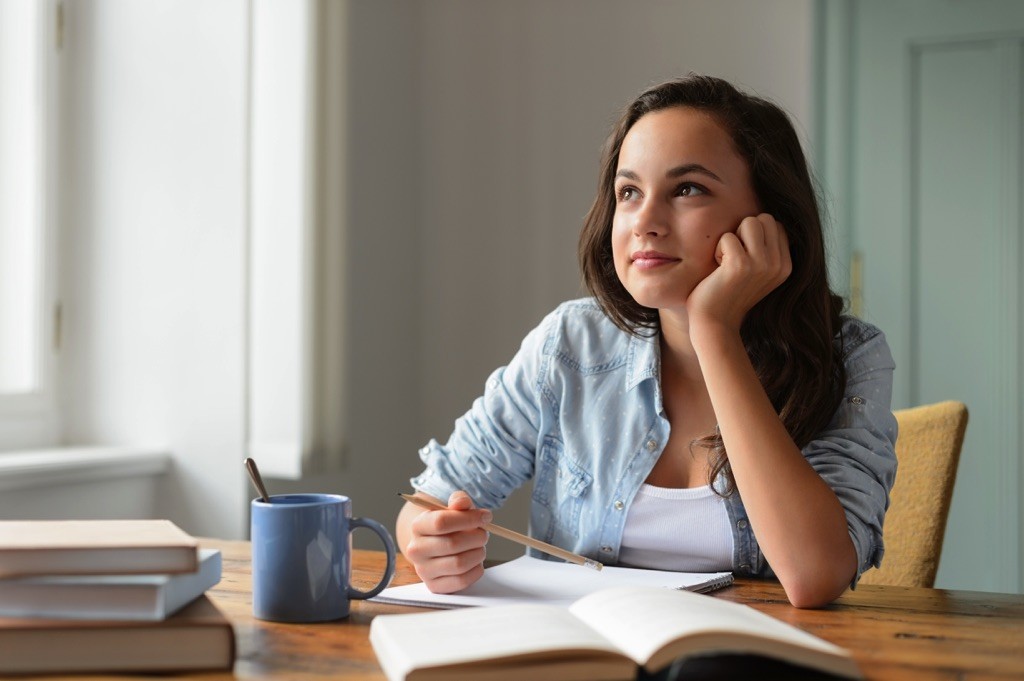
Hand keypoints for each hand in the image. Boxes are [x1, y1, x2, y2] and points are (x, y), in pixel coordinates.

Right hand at [403, 491, 490, 592]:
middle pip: (452, 544)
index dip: (469, 519)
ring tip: (480, 547)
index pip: (441, 522)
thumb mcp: (453, 508)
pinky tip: (476, 562)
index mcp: (418, 526)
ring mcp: (423, 570)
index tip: (486, 517)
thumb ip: (459, 501)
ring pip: (459, 564)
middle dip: (476, 538)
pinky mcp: (434, 586)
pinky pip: (461, 581)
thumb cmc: (449, 525)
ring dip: (478, 554)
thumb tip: (462, 503)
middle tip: (484, 534)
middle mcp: (416, 549)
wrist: (437, 545)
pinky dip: (476, 570)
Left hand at [687, 213, 791, 333]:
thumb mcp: (757, 273)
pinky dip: (718, 251)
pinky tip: (718, 271)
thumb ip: (766, 250)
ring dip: (732, 239)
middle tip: (734, 257)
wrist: (715, 323)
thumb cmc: (729, 294)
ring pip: (749, 222)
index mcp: (785, 266)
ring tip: (727, 262)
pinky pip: (728, 237)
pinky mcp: (740, 265)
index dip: (754, 235)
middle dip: (744, 232)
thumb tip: (762, 220)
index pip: (775, 225)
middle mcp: (778, 265)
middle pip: (764, 219)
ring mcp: (761, 264)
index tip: (744, 259)